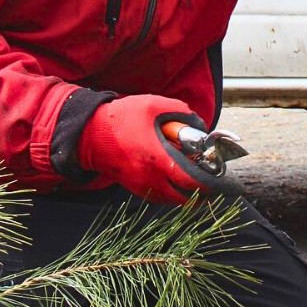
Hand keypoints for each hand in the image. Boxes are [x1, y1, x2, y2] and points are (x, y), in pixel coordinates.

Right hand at [77, 95, 218, 203]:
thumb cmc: (120, 118)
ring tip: (194, 180)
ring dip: (186, 195)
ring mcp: (141, 186)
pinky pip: (158, 197)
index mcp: (157, 158)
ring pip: (171, 201)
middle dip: (201, 194)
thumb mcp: (153, 105)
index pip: (189, 181)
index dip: (208, 183)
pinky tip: (175, 178)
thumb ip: (180, 112)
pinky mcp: (133, 188)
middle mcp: (150, 178)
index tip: (218, 178)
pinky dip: (171, 193)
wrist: (88, 134)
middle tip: (210, 183)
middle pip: (183, 199)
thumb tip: (198, 124)